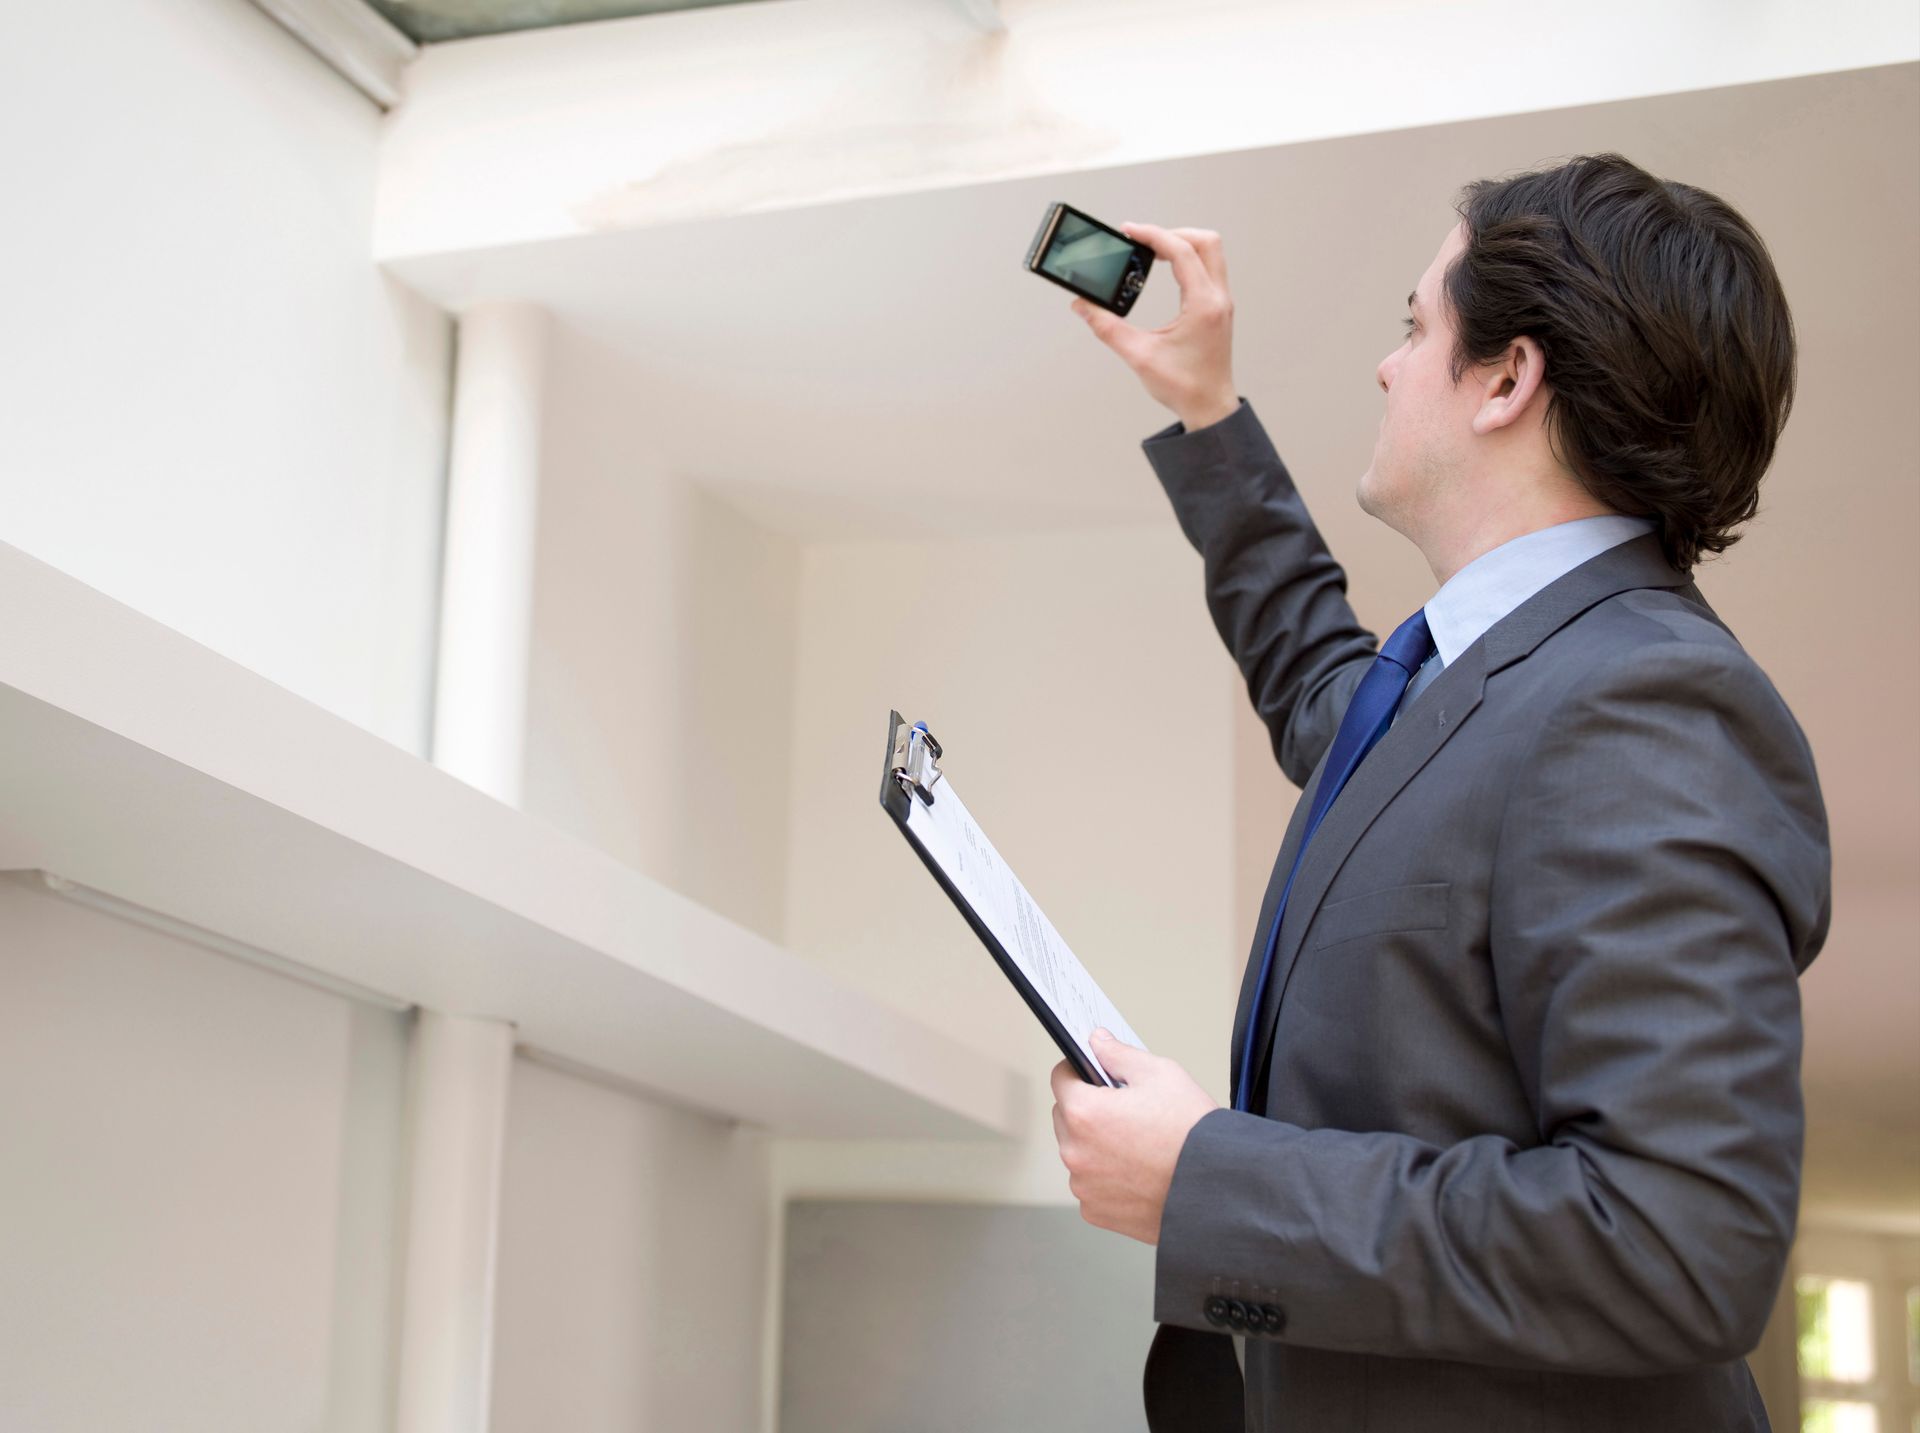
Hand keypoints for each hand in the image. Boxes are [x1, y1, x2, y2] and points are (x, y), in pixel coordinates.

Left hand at [1050, 1028, 1219, 1244]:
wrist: (1218, 1188)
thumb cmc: (1192, 1133)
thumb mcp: (1160, 1074)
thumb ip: (1118, 1054)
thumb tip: (1097, 1042)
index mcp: (1084, 1112)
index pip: (1061, 1078)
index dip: (1079, 1070)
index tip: (1093, 1074)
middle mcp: (1076, 1151)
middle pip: (1066, 1117)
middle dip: (1087, 1109)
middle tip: (1125, 1111)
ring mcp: (1084, 1185)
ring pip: (1079, 1153)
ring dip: (1095, 1145)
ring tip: (1136, 1145)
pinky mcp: (1097, 1212)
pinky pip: (1091, 1185)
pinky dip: (1106, 1178)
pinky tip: (1137, 1171)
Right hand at [1071, 223, 1239, 430]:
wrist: (1209, 408)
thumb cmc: (1183, 387)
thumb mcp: (1138, 355)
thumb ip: (1107, 328)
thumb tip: (1082, 306)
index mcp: (1203, 304)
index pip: (1182, 251)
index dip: (1153, 235)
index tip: (1129, 231)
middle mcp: (1218, 298)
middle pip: (1205, 241)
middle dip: (1172, 233)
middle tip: (1143, 240)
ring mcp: (1222, 302)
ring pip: (1211, 252)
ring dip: (1183, 243)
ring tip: (1152, 250)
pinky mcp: (1218, 308)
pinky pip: (1209, 268)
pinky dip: (1189, 259)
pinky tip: (1167, 268)